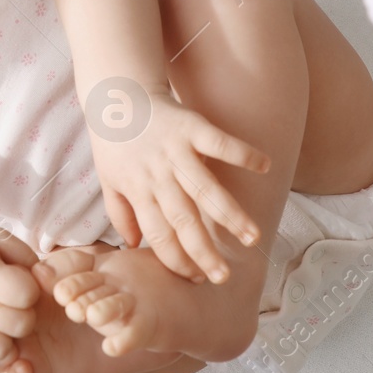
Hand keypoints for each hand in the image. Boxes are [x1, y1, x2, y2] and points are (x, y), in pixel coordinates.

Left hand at [87, 91, 270, 282]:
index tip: (196, 279)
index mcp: (137, 190)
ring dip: (229, 214)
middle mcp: (156, 174)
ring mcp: (174, 150)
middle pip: (183, 219)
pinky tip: (265, 167)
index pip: (158, 235)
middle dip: (204, 251)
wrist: (115, 94)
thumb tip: (133, 245)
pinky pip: (218, 142)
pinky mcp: (190, 126)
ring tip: (252, 238)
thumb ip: (120, 213)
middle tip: (223, 276)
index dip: (176, 259)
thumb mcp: (108, 179)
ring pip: (205, 188)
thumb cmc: (114, 141)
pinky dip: (241, 154)